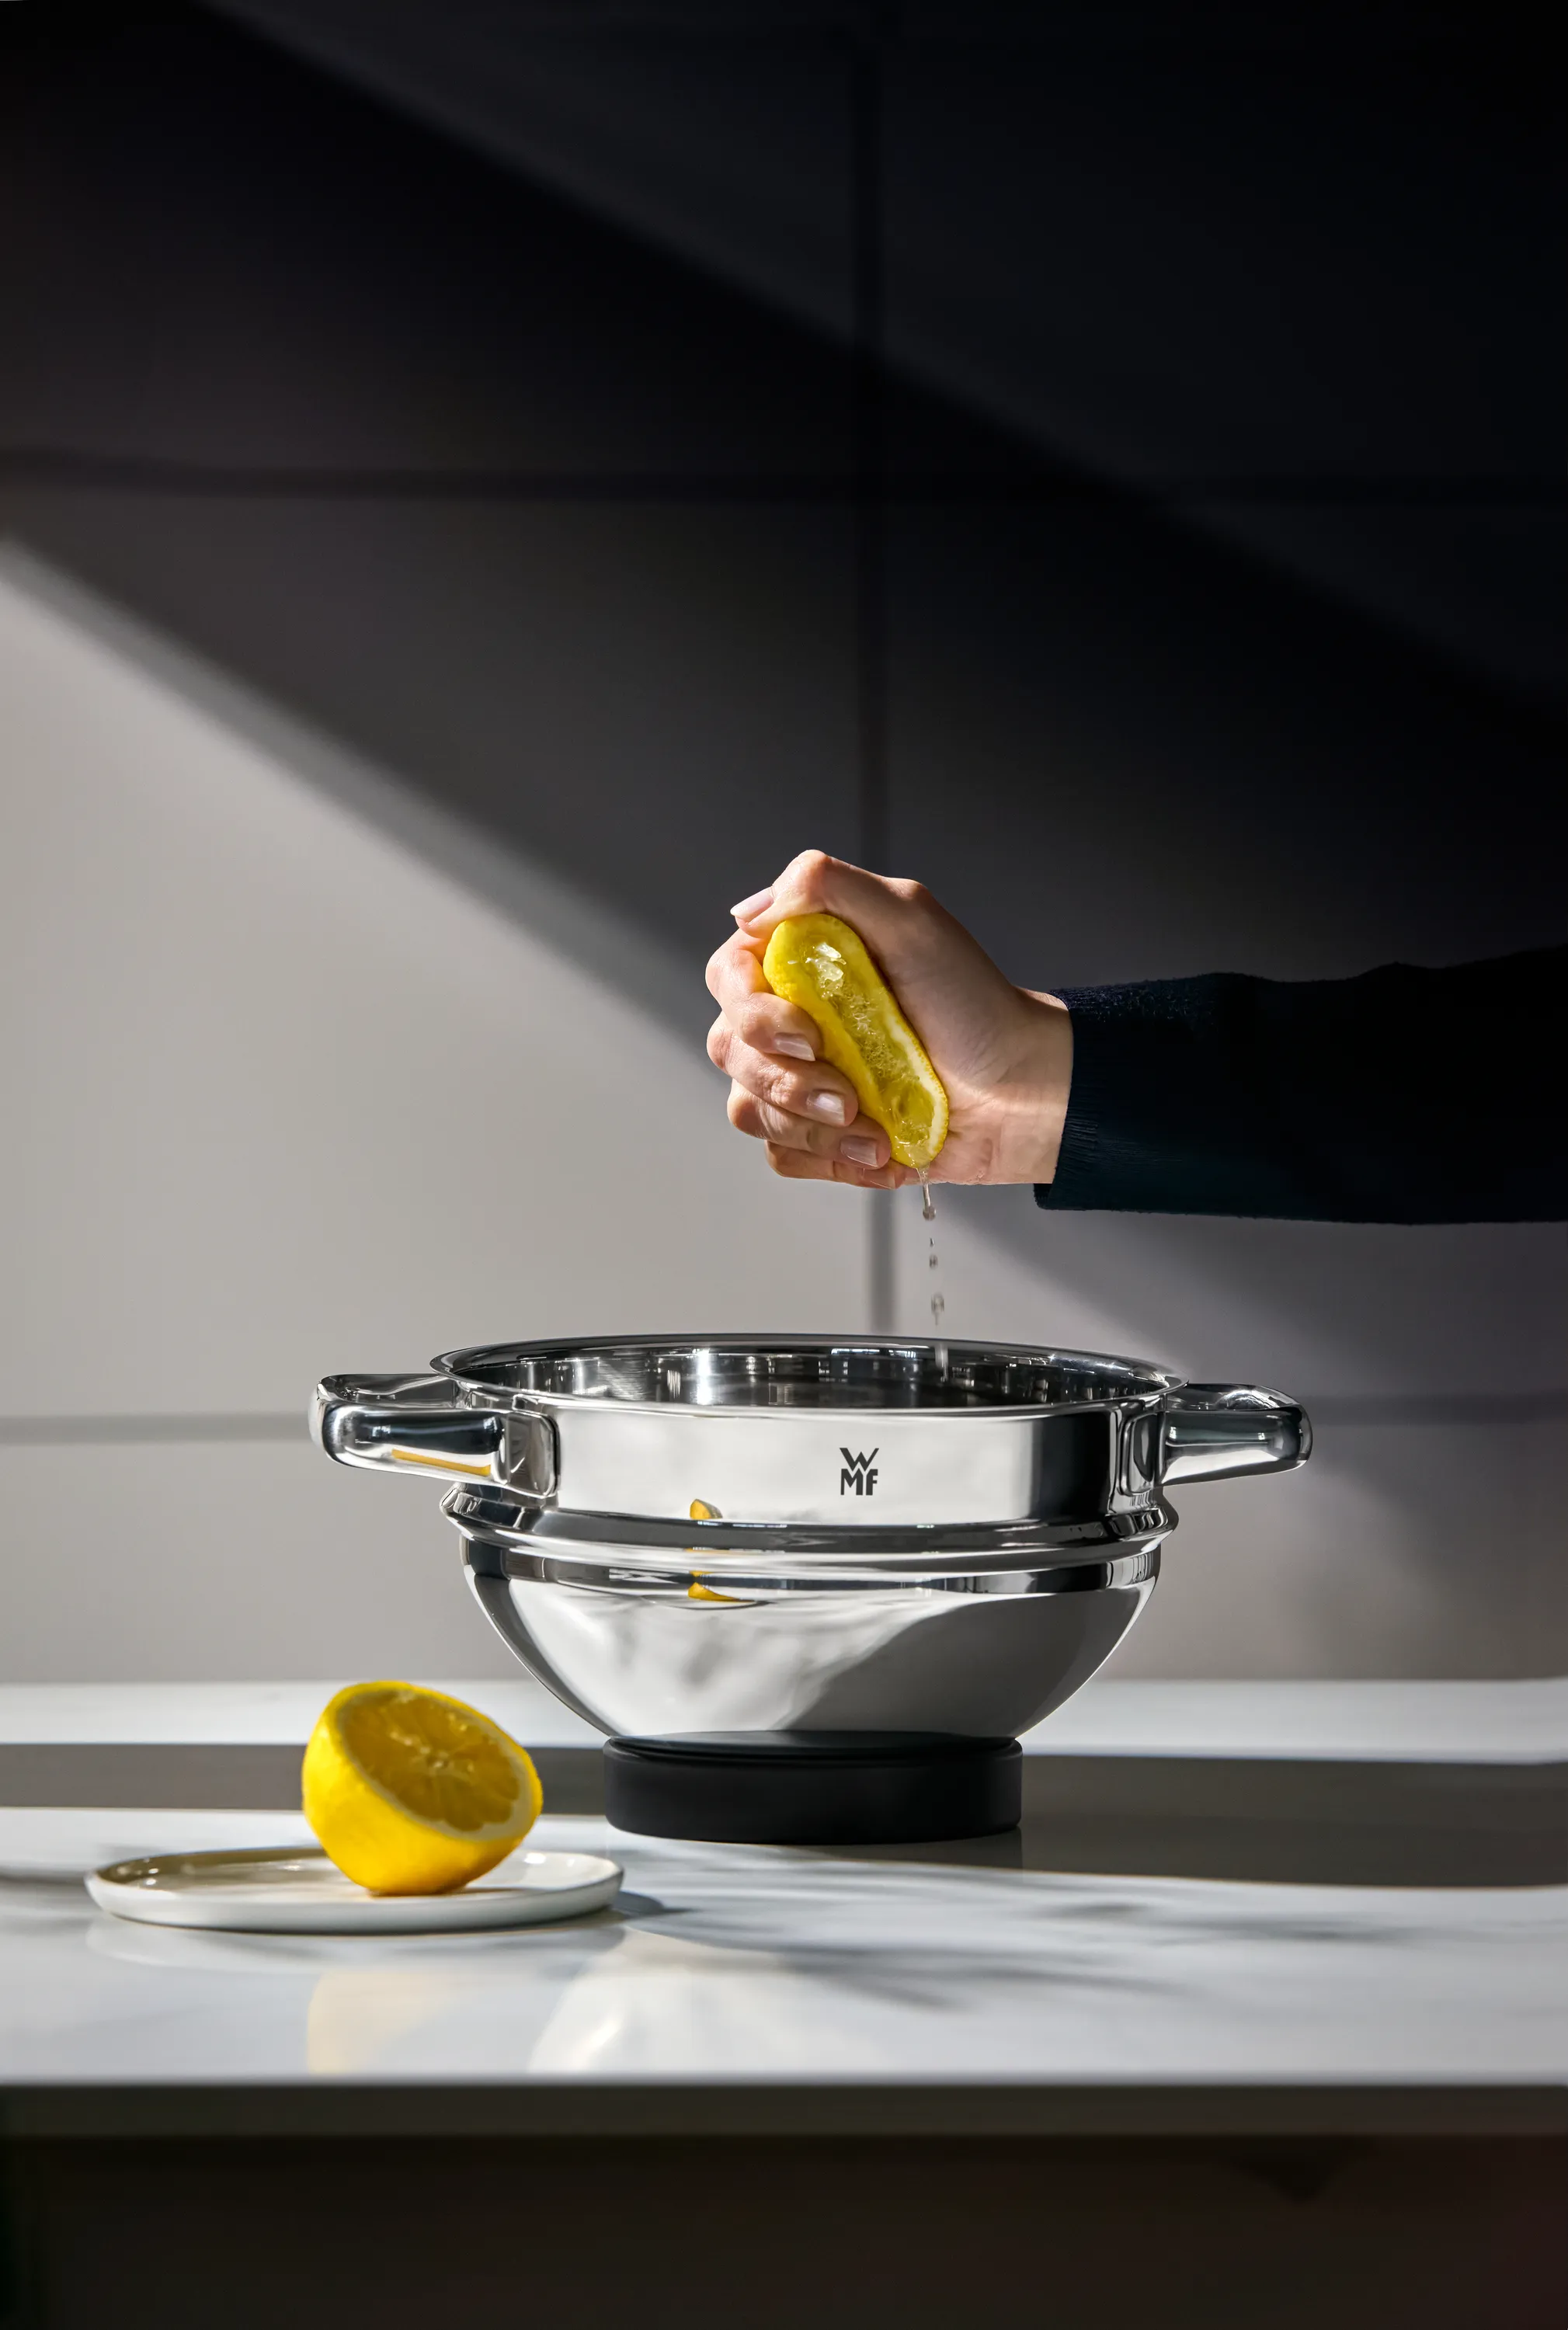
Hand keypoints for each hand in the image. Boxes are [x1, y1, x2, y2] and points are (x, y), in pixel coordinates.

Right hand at [705, 850, 1071, 1189]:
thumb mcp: (911, 917)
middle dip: (785, 1080)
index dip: (750, 1011)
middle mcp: (792, 1018)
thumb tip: (748, 912)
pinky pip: (782, 1153)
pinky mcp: (821, 1134)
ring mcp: (804, 1079)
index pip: (727, 976)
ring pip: (748, 1108)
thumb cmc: (974, 1003)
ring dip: (813, 1127)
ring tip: (876, 1127)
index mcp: (802, 960)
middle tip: (847, 1092)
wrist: (1020, 1091)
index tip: (806, 1031)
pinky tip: (880, 1147)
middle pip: (728, 1048)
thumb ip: (826, 885)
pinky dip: (830, 1158)